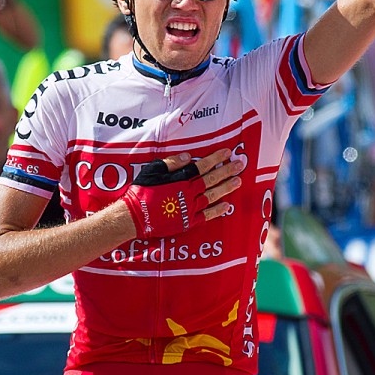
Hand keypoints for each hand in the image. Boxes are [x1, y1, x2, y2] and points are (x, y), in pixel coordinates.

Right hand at [122, 148, 243, 237]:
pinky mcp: (187, 221)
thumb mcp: (152, 170)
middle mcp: (188, 192)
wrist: (135, 216)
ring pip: (212, 196)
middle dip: (227, 171)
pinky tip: (227, 205)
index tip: (227, 153)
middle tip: (240, 165)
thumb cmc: (141, 191)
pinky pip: (206, 215)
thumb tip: (188, 156)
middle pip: (211, 179)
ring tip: (238, 181)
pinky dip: (217, 210)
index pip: (202, 166)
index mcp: (180, 179)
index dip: (215, 158)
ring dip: (226, 188)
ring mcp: (189, 208)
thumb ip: (171, 163)